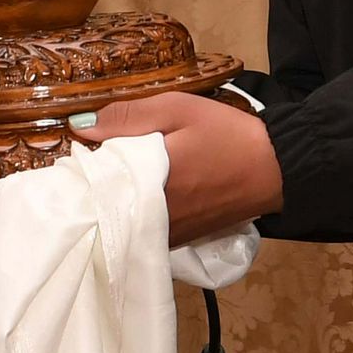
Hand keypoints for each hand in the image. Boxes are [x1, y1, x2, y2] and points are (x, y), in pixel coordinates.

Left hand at [77, 89, 281, 244]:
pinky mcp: (177, 242)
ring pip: (121, 223)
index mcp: (148, 182)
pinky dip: (134, 217)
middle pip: (104, 206)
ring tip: (112, 182)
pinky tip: (138, 199)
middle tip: (91, 168)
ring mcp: (165, 234)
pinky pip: (141, 232)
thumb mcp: (178, 110)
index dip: (82, 169)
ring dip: (113, 205)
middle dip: (96, 188)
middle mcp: (152, 216)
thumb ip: (128, 116)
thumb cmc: (226, 135)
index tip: (78, 156)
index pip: (95, 182)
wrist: (274, 168)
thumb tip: (79, 125)